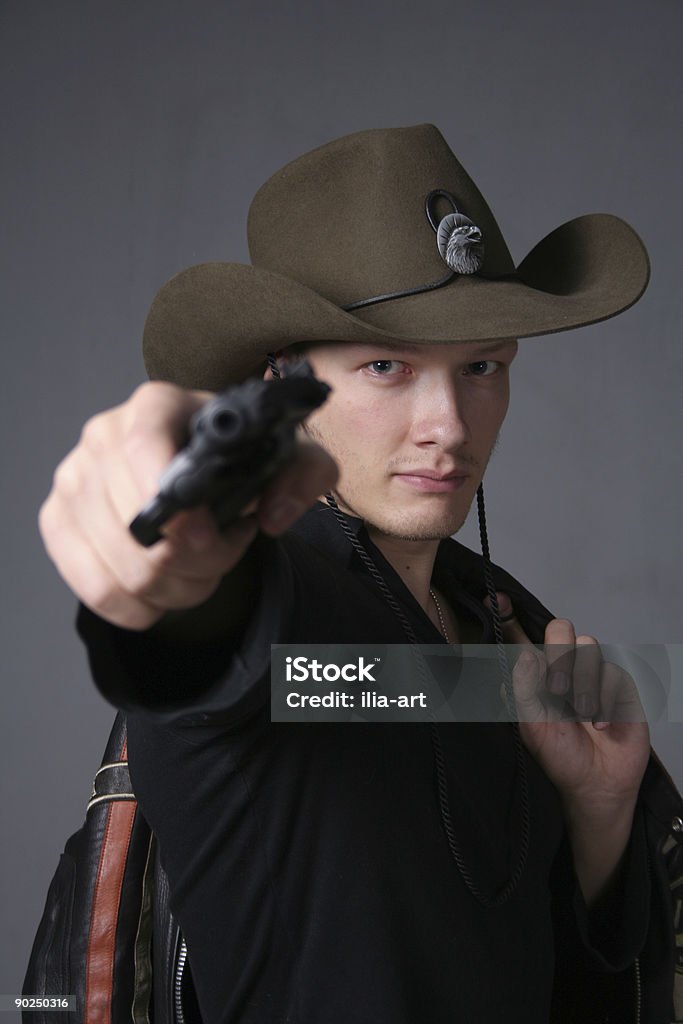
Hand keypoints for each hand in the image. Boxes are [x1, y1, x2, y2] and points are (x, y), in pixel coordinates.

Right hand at [39, 381, 337, 629]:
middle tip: (223, 552)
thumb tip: (272, 514)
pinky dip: (138, 607)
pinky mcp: (57, 521)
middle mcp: (103, 434)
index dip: (175, 506)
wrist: (198, 472)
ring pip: (122, 566)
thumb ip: (306, 473)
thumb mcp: (289, 457)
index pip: (143, 450)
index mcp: (157, 406)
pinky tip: (165, 591)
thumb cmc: (239, 461)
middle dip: (196, 561)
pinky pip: (93, 589)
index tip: (211, 533)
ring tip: (201, 570)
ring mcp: (73, 479)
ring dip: (175, 588)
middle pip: (138, 526)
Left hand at [486, 593, 650, 814]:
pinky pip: (612, 671)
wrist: (597, 782)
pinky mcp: (617, 682)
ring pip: (588, 645)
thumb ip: (523, 688)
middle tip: (557, 688)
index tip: (496, 598)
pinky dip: (605, 700)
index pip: (520, 635)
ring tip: (581, 714)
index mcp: (534, 673)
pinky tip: (600, 724)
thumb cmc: (559, 755)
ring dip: (583, 683)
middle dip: (558, 652)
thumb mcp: (531, 724)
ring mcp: (591, 671)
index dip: (509, 615)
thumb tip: (525, 654)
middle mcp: (562, 666)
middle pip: (559, 628)